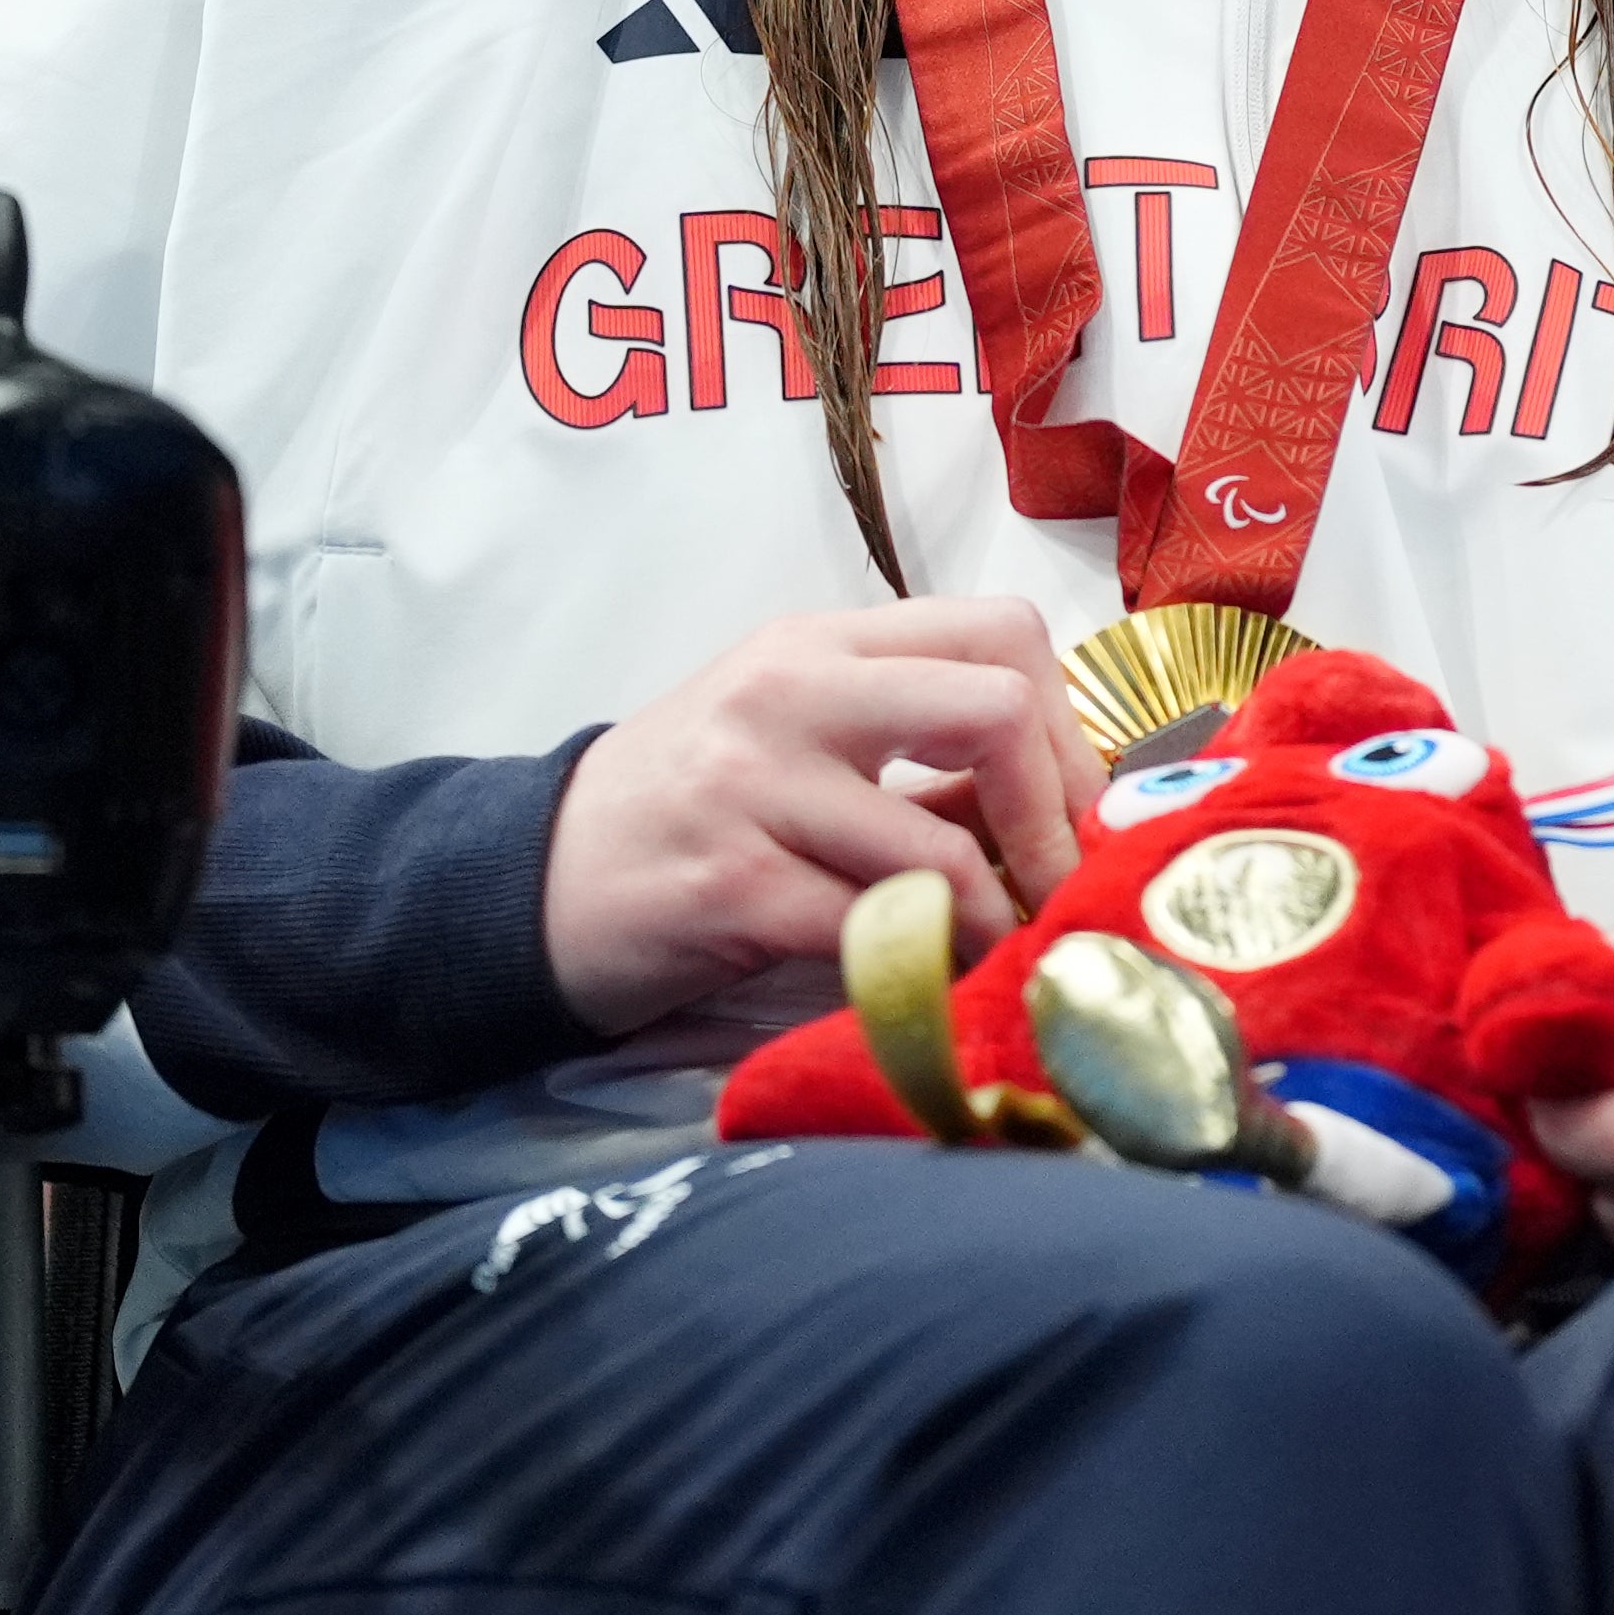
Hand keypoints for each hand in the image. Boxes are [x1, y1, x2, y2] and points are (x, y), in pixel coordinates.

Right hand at [541, 600, 1099, 1035]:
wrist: (534, 878)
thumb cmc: (688, 809)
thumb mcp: (796, 740)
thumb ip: (916, 750)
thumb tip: (1066, 803)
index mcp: (822, 643)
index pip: (1000, 630)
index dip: (1069, 725)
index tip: (1078, 807)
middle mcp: (791, 693)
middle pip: (996, 707)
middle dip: (1056, 815)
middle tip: (1058, 886)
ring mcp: (755, 787)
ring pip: (943, 848)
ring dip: (995, 922)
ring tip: (997, 953)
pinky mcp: (731, 888)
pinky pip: (871, 931)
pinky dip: (920, 968)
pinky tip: (922, 983)